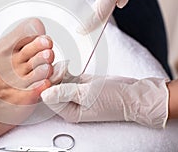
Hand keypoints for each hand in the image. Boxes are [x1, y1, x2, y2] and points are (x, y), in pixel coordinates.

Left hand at [41, 75, 168, 127]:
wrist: (133, 94)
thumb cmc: (114, 98)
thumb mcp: (87, 95)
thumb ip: (64, 93)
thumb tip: (44, 94)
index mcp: (68, 112)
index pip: (48, 98)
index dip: (48, 83)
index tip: (53, 72)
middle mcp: (69, 103)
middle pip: (51, 86)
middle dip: (55, 74)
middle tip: (65, 68)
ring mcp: (74, 92)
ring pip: (58, 77)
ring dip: (62, 69)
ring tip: (71, 66)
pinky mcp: (80, 82)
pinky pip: (68, 73)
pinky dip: (69, 67)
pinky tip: (74, 65)